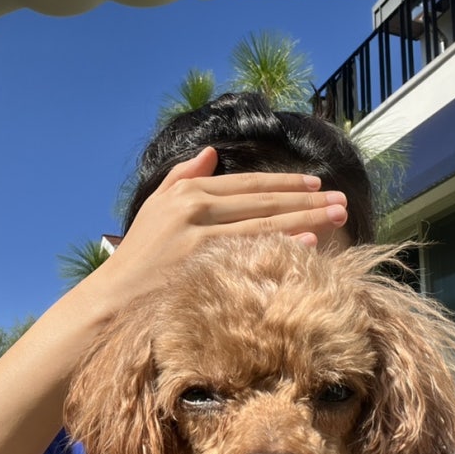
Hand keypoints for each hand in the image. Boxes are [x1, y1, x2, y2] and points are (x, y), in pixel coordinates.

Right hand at [99, 147, 347, 300]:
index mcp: (189, 194)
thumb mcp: (155, 207)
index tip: (317, 183)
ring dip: (306, 219)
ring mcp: (201, 239)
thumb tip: (212, 153)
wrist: (112, 300)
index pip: (249, 184)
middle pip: (264, 202)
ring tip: (338, 217)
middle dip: (308, 199)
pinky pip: (252, 253)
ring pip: (265, 225)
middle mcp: (196, 210)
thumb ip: (182, 177)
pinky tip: (309, 242)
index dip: (286, 182)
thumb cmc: (138, 255)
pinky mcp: (204, 266)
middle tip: (342, 200)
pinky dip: (281, 244)